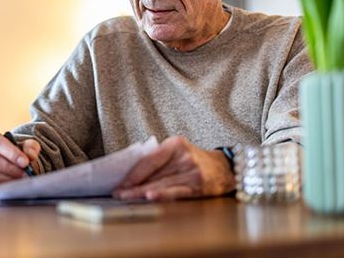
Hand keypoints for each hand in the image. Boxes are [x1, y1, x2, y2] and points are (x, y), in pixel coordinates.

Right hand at [0, 133, 40, 183]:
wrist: (9, 161)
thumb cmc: (15, 152)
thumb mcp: (25, 145)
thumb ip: (30, 147)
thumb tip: (31, 155)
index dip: (12, 153)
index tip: (25, 162)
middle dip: (12, 169)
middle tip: (26, 174)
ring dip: (8, 179)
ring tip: (20, 180)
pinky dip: (2, 187)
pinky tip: (12, 186)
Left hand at [112, 136, 234, 200]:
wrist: (225, 168)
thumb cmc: (195, 160)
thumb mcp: (177, 151)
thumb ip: (159, 159)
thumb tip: (131, 174)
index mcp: (175, 144)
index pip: (149, 160)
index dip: (133, 173)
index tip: (120, 182)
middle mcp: (184, 157)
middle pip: (153, 174)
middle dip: (133, 185)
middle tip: (118, 192)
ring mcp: (192, 172)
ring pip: (161, 184)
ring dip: (141, 192)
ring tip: (127, 198)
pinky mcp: (199, 186)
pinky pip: (176, 192)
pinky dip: (162, 195)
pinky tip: (150, 197)